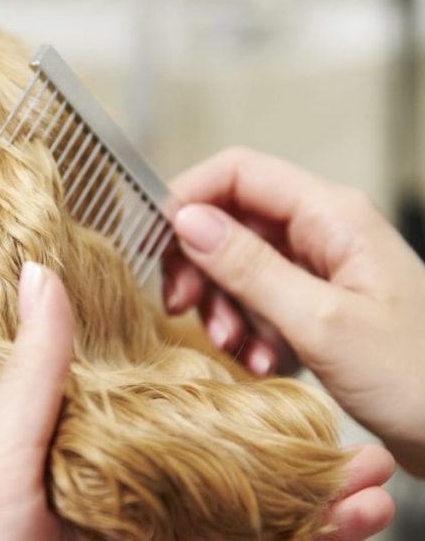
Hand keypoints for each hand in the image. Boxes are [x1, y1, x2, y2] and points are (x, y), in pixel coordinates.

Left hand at [0, 260, 393, 539]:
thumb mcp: (1, 452)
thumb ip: (34, 374)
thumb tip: (39, 274)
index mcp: (97, 451)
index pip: (172, 413)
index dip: (230, 393)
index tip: (277, 364)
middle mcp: (137, 495)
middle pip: (231, 467)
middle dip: (296, 453)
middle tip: (349, 434)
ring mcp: (164, 533)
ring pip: (256, 516)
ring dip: (321, 500)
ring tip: (372, 481)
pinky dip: (307, 540)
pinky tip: (350, 525)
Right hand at [162, 146, 424, 475]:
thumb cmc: (419, 379)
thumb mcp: (321, 323)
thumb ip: (249, 268)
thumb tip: (186, 221)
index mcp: (332, 215)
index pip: (237, 173)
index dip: (187, 199)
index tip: (154, 244)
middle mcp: (324, 232)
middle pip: (230, 221)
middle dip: (200, 266)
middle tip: (181, 308)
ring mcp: (321, 269)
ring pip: (239, 266)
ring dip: (225, 308)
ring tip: (238, 350)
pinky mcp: (319, 305)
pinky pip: (261, 302)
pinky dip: (249, 331)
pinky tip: (263, 363)